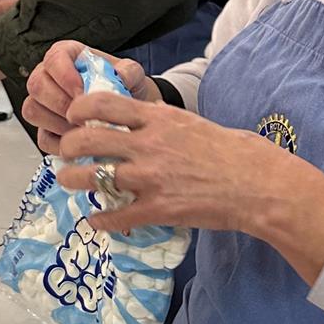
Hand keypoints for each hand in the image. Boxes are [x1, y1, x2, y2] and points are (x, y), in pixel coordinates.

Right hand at [23, 41, 158, 151]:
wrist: (125, 111)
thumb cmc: (122, 87)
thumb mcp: (131, 74)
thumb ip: (128, 71)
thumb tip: (122, 77)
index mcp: (66, 56)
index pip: (53, 59)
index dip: (65, 76)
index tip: (82, 91)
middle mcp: (49, 77)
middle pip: (36, 86)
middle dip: (62, 103)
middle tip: (84, 114)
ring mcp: (44, 104)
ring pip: (33, 111)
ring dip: (59, 123)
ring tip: (84, 127)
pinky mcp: (45, 129)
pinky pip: (42, 138)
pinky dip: (61, 142)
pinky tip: (80, 139)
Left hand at [55, 92, 323, 285]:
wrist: (258, 185)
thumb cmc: (235, 152)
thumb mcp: (193, 123)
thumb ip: (162, 123)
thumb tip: (141, 122)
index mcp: (159, 118)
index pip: (102, 103)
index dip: (78, 109)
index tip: (73, 117)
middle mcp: (148, 145)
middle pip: (87, 139)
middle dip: (67, 146)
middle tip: (66, 152)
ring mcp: (150, 178)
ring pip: (92, 176)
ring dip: (73, 179)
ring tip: (68, 181)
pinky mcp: (157, 209)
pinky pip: (114, 215)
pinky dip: (100, 219)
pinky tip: (95, 220)